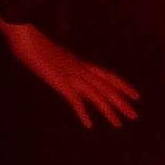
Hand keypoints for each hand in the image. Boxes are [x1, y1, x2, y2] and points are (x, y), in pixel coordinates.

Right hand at [0, 16, 139, 128]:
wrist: (28, 39)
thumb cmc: (36, 43)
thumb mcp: (56, 54)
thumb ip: (64, 62)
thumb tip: (67, 67)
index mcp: (81, 63)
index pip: (109, 76)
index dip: (124, 86)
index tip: (136, 96)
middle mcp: (82, 70)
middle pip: (108, 89)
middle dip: (122, 103)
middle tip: (134, 116)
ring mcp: (73, 77)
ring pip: (97, 97)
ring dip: (109, 112)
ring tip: (118, 124)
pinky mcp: (62, 84)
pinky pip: (76, 102)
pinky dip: (83, 114)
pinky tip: (88, 125)